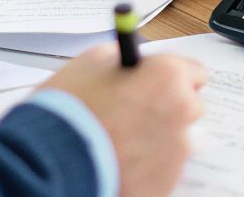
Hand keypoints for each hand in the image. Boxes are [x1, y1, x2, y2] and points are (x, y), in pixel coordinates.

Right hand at [39, 46, 206, 196]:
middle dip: (165, 109)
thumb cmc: (67, 113)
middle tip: (131, 114)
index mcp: (168, 77)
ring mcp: (176, 153)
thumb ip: (120, 59)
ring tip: (116, 143)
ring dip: (153, 140)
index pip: (194, 72)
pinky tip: (115, 163)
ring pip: (172, 142)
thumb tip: (128, 62)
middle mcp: (181, 113)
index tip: (155, 82)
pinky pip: (159, 170)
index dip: (170, 77)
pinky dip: (143, 167)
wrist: (49, 163)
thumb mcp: (89, 64)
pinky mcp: (165, 184)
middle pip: (187, 107)